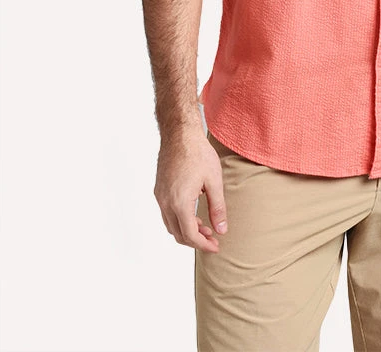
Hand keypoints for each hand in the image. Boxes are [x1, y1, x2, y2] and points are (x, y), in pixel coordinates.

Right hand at [154, 128, 227, 252]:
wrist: (180, 134)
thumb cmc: (198, 154)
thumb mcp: (214, 181)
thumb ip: (218, 208)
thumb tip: (222, 230)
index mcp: (180, 202)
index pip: (189, 234)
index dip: (203, 244)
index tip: (215, 246)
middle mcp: (166, 202)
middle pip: (178, 234)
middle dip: (195, 240)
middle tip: (213, 238)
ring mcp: (160, 196)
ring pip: (170, 225)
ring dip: (186, 231)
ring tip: (205, 227)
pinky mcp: (159, 190)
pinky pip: (166, 213)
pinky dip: (179, 220)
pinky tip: (193, 213)